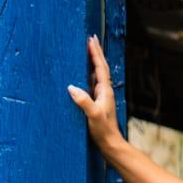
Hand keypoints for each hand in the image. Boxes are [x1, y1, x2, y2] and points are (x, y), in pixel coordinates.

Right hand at [66, 35, 121, 152]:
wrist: (110, 144)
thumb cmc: (103, 131)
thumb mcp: (93, 116)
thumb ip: (84, 102)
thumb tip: (71, 87)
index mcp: (105, 91)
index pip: (100, 67)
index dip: (95, 53)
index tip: (91, 39)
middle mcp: (104, 91)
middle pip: (100, 67)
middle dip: (95, 52)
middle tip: (91, 38)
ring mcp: (101, 97)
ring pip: (96, 74)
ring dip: (92, 61)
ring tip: (87, 50)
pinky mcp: (96, 103)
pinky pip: (92, 83)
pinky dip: (88, 74)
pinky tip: (84, 73)